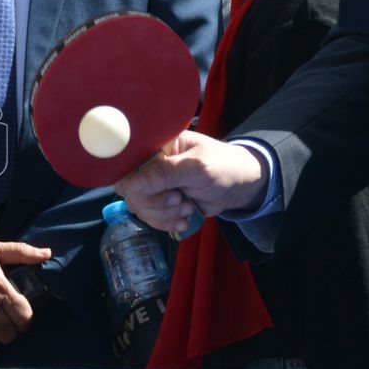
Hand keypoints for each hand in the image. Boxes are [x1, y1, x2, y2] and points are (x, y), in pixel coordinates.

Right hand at [117, 131, 268, 234]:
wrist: (241, 186)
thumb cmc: (224, 166)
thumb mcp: (198, 167)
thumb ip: (165, 173)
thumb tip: (130, 184)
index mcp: (159, 145)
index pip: (128, 164)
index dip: (133, 183)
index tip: (149, 193)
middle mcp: (152, 164)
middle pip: (131, 190)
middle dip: (154, 202)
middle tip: (178, 200)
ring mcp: (156, 185)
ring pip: (140, 207)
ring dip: (163, 214)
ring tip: (188, 208)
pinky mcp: (162, 203)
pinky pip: (151, 217)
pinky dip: (166, 223)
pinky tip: (184, 220)